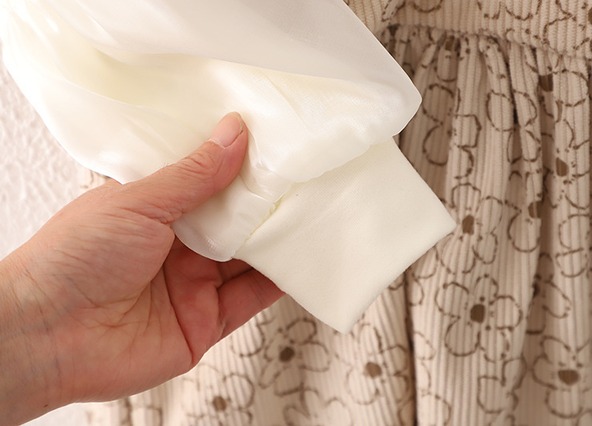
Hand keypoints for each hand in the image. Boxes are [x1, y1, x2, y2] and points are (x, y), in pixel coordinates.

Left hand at [0, 113, 282, 423]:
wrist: (49, 335)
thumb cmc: (74, 258)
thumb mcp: (137, 201)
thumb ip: (193, 174)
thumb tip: (234, 133)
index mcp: (157, 210)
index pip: (210, 183)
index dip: (241, 167)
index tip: (274, 147)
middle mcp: (178, 247)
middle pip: (236, 222)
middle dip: (267, 203)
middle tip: (303, 178)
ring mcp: (194, 284)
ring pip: (250, 258)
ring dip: (278, 240)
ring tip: (314, 212)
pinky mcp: (206, 321)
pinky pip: (252, 298)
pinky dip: (279, 282)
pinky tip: (301, 259)